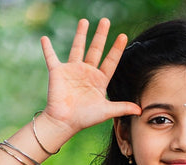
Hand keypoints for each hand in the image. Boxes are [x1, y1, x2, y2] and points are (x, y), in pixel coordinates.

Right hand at [40, 18, 140, 142]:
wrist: (65, 122)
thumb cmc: (84, 118)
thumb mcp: (106, 111)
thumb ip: (122, 107)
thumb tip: (141, 110)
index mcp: (99, 80)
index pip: (110, 61)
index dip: (116, 49)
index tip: (123, 36)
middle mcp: (87, 72)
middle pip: (95, 49)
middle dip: (101, 35)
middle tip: (106, 20)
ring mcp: (72, 70)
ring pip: (78, 47)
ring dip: (81, 34)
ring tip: (85, 21)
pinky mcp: (58, 72)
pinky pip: (51, 57)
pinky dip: (47, 48)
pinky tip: (44, 38)